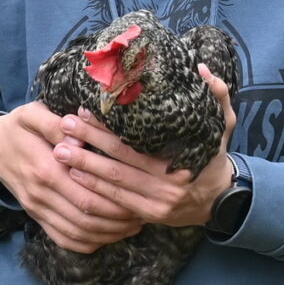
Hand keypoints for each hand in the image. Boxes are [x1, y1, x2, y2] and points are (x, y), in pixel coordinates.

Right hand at [0, 103, 143, 253]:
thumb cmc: (18, 127)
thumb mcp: (33, 115)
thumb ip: (57, 125)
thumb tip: (81, 137)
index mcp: (44, 168)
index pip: (85, 193)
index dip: (115, 199)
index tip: (138, 195)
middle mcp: (40, 194)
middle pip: (86, 217)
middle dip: (118, 219)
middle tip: (143, 214)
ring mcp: (37, 209)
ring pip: (77, 233)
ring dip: (108, 234)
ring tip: (132, 225)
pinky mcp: (36, 217)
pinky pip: (63, 239)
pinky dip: (88, 243)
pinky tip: (107, 236)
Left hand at [58, 68, 239, 227]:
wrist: (222, 201)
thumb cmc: (215, 157)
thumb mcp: (223, 125)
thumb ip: (217, 96)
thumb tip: (202, 69)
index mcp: (184, 155)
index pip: (138, 139)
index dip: (108, 127)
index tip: (85, 110)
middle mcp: (170, 180)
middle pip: (121, 160)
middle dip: (89, 142)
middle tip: (64, 126)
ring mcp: (159, 201)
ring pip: (115, 182)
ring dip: (85, 166)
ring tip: (60, 151)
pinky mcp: (151, 215)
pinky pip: (118, 201)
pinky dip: (95, 188)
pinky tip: (76, 176)